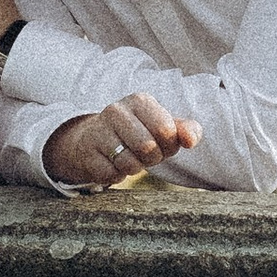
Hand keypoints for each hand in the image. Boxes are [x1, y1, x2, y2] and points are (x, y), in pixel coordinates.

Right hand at [44, 94, 201, 188]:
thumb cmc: (138, 133)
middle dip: (153, 158)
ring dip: (135, 168)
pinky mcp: (87, 153)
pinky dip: (118, 175)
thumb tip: (190, 140)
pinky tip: (112, 163)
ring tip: (129, 157)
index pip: (166, 130)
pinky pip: (112, 175)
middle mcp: (116, 111)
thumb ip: (187, 130)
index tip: (161, 142)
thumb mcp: (164, 127)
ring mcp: (98, 131)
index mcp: (140, 101)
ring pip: (130, 164)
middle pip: (149, 148)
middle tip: (145, 153)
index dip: (169, 144)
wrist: (94, 140)